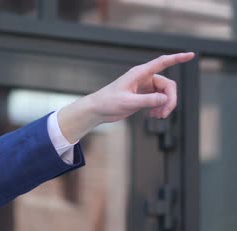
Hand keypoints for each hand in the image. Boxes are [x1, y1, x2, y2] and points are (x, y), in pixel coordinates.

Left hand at [58, 52, 194, 142]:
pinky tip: (155, 115)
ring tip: (159, 116)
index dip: (177, 58)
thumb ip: (148, 100)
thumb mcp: (128, 102)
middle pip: (168, 85)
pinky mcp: (143, 97)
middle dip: (170, 99)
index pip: (162, 62)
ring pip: (165, 94)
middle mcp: (144, 78)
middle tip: (165, 114)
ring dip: (166, 105)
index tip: (191, 55)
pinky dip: (160, 108)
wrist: (97, 110)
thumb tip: (166, 99)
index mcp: (139, 73)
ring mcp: (144, 87)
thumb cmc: (108, 102)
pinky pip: (159, 100)